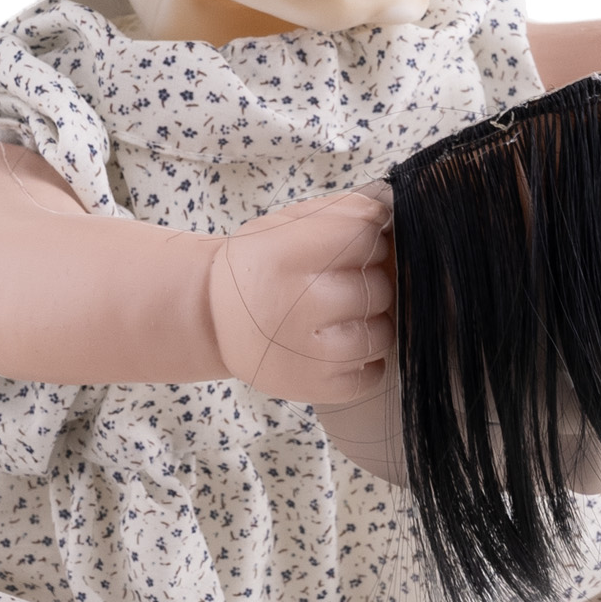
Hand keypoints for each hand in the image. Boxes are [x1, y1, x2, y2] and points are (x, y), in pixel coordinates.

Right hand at [206, 184, 393, 405]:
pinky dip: (365, 360)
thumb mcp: (283, 225)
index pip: (363, 236)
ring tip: (338, 317)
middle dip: (366, 281)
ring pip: (382, 332)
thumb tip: (387, 215)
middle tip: (337, 284)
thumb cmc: (259, 266)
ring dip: (369, 322)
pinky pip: (375, 373)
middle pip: (377, 287)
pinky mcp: (319, 389)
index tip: (352, 243)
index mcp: (284, 257)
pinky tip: (338, 345)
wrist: (213, 320)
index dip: (364, 237)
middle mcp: (297, 307)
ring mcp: (310, 356)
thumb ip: (338, 212)